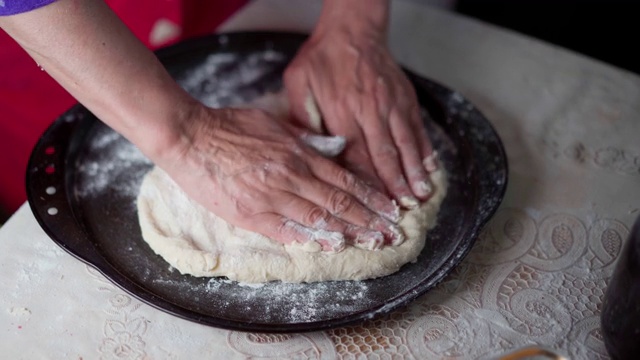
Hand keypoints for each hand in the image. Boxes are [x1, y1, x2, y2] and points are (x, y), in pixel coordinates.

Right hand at [159, 105, 403, 250]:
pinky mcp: (250, 213)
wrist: (190, 136)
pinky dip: (310, 239)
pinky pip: (285, 230)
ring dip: (349, 231)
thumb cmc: (231, 126)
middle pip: (339, 201)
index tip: (389, 208)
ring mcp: (271, 196)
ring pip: (319, 217)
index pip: (344, 179)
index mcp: (298, 153)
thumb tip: (332, 149)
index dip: (370, 196)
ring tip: (372, 243)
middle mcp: (291, 175)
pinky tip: (330, 246)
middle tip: (393, 232)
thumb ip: (304, 140)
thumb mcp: (274, 124)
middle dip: (369, 218)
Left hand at [284, 1, 437, 207]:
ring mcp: (392, 104)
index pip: (358, 154)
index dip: (368, 182)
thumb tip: (309, 151)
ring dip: (415, 171)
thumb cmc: (322, 58)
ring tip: (423, 195)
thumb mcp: (299, 83)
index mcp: (343, 110)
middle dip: (396, 183)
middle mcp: (371, 110)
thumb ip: (303, 117)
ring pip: (406, 143)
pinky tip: (431, 167)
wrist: (352, 28)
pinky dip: (425, 149)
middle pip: (386, 153)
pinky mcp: (405, 98)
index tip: (374, 204)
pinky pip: (418, 128)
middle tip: (405, 209)